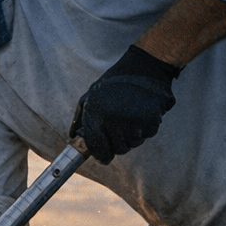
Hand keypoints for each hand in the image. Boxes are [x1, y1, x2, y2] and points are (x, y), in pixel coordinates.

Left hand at [70, 45, 177, 163]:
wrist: (144, 67)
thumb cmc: (114, 83)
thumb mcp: (91, 96)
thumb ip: (82, 118)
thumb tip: (74, 138)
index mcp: (96, 113)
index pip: (97, 146)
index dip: (101, 155)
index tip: (104, 158)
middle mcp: (113, 119)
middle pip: (118, 148)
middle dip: (119, 144)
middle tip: (121, 131)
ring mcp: (133, 120)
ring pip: (133, 143)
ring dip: (133, 136)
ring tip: (132, 117)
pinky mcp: (151, 119)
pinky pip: (148, 135)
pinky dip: (146, 128)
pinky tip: (143, 113)